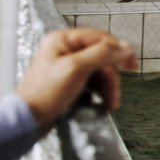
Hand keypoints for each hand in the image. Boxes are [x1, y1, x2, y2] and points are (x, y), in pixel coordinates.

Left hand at [15, 29, 138, 129]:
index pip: (101, 38)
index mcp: (63, 40)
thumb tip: (124, 46)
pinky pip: (92, 81)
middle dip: (111, 75)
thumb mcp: (76, 69)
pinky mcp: (69, 81)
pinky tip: (103, 100)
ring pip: (99, 70)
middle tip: (118, 87)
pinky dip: (100, 91)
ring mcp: (67, 66)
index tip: (131, 62)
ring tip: (111, 100)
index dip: (118, 50)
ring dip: (108, 86)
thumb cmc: (43, 95)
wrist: (28, 121)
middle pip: (102, 55)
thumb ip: (102, 54)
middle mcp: (65, 50)